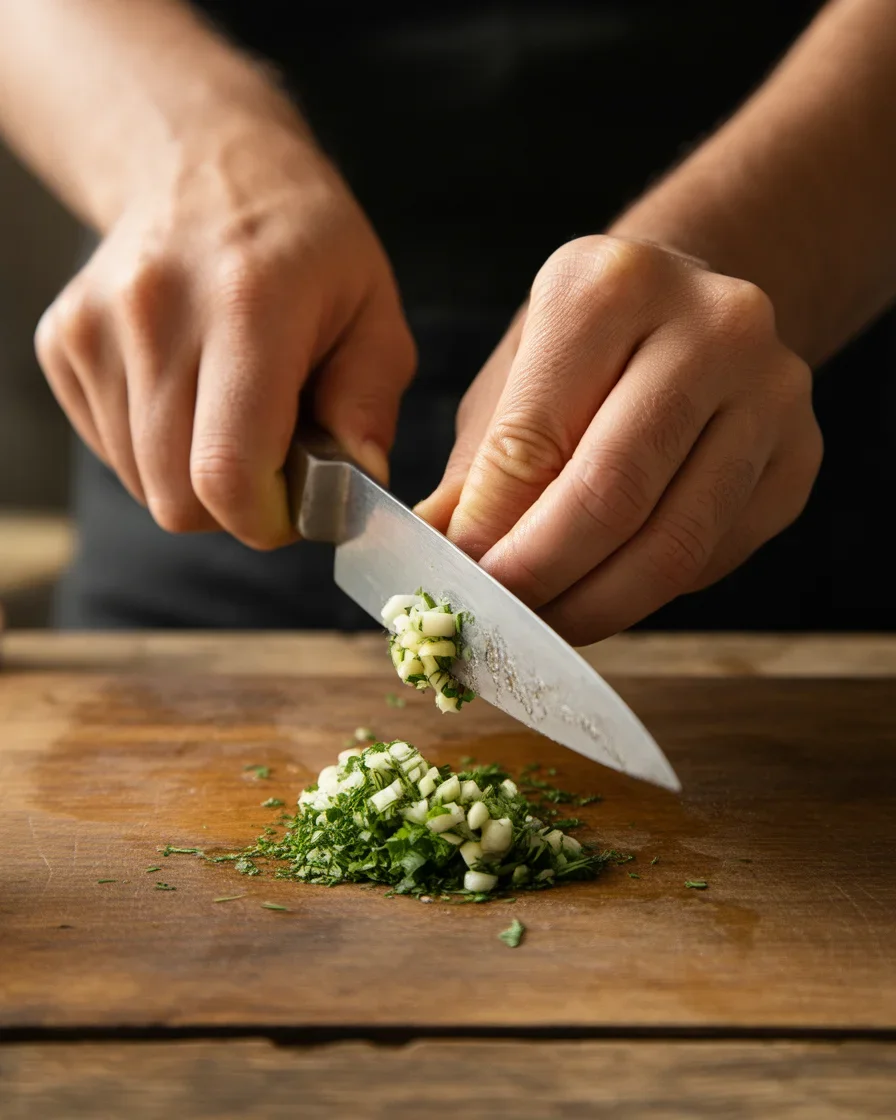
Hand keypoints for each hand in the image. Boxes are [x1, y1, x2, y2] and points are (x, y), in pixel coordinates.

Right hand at [35, 106, 414, 547]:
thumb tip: (357, 482)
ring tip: (231, 413)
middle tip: (272, 463)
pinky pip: (111, 451)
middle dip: (232, 506)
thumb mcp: (374, 311)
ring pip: (142, 483)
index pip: (225, 474)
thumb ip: (370, 403)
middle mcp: (155, 314)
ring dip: (193, 476)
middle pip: (175, 497)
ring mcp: (95, 327)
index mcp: (248, 307)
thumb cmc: (305, 247)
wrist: (204, 166)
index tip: (292, 508)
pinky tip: (188, 394)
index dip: (263, 519)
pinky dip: (155, 449)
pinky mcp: (61, 342)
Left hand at [416, 236, 821, 644]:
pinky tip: (605, 590)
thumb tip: (442, 559)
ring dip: (594, 604)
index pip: (533, 441)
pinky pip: (713, 557)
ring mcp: (771, 392)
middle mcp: (709, 326)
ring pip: (673, 544)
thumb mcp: (516, 377)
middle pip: (610, 496)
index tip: (458, 582)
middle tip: (498, 617)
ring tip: (544, 623)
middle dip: (540, 578)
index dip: (487, 532)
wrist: (698, 310)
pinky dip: (648, 593)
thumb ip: (481, 468)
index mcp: (609, 287)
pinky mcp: (800, 455)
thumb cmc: (589, 347)